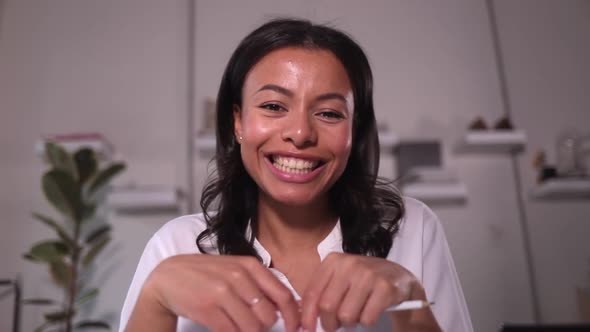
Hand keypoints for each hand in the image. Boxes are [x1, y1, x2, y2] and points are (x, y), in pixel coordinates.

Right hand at [128, 254, 299, 331]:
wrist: (169, 276)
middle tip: (254, 326)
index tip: (293, 328)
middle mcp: (238, 276)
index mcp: (250, 265)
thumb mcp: (235, 269)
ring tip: (238, 326)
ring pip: (251, 327)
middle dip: (264, 327)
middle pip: (268, 316)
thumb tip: (289, 306)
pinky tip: (227, 330)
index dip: (293, 316)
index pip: (283, 295)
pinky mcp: (207, 309)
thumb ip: (260, 284)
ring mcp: (221, 292)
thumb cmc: (207, 274)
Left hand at [300, 252, 425, 331]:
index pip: (312, 293)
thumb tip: (303, 317)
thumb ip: (322, 293)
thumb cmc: (364, 282)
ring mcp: (369, 274)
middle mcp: (350, 264)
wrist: (400, 279)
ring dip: (351, 323)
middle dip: (330, 323)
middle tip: (337, 326)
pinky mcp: (386, 288)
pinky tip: (371, 312)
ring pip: (346, 315)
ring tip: (356, 315)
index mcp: (334, 260)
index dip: (307, 316)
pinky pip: (366, 318)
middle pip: (327, 306)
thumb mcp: (341, 280)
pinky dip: (367, 321)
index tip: (307, 329)